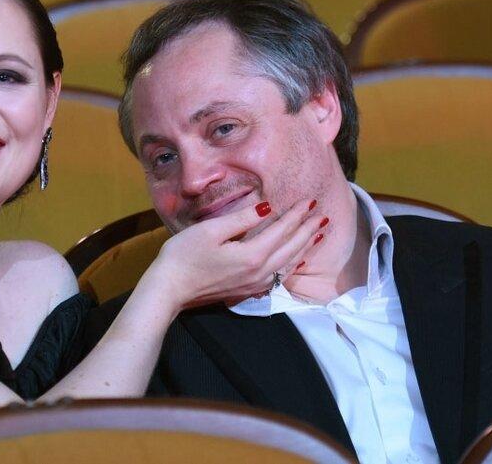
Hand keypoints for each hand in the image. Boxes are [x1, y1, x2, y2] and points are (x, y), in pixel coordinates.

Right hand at [139, 198, 325, 312]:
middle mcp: (259, 272)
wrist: (169, 290)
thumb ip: (242, 219)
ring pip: (289, 263)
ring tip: (318, 234)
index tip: (310, 200)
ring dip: (305, 247)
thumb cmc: (183, 256)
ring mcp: (254, 285)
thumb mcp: (211, 230)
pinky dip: (293, 264)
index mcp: (252, 255)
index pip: (282, 230)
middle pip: (291, 248)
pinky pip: (280, 276)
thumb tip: (267, 207)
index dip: (297, 214)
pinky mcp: (247, 291)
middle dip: (307, 230)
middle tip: (322, 214)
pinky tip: (296, 260)